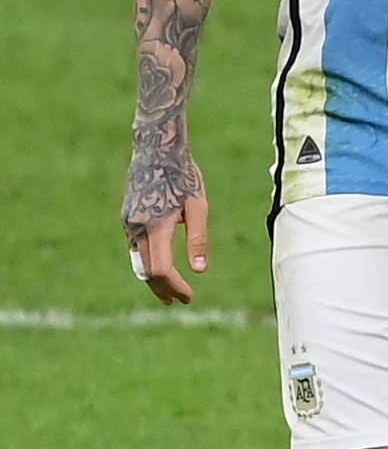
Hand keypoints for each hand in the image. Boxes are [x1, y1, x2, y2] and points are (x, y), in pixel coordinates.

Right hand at [123, 135, 206, 307]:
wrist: (156, 148)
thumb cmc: (183, 175)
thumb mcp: (198, 205)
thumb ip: (198, 239)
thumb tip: (200, 271)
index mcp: (156, 226)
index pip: (161, 269)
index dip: (175, 287)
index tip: (189, 297)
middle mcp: (137, 227)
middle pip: (147, 271)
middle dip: (163, 288)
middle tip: (179, 301)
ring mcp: (128, 222)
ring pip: (138, 260)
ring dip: (153, 277)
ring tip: (168, 289)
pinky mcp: (126, 216)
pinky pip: (135, 247)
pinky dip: (146, 260)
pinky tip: (158, 264)